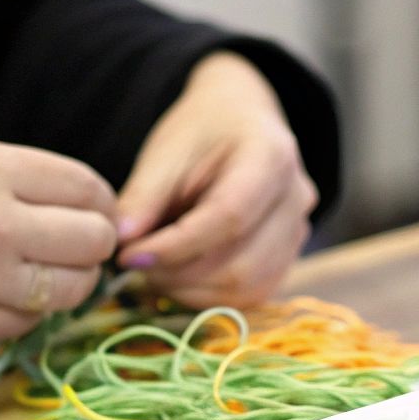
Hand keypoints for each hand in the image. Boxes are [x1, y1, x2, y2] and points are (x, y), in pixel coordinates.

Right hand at [0, 139, 116, 349]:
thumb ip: (3, 177)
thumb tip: (65, 200)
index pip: (86, 187)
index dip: (98, 205)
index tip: (89, 215)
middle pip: (94, 240)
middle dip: (90, 248)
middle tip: (70, 252)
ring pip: (71, 289)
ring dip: (65, 286)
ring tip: (38, 279)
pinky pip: (26, 324)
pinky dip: (23, 316)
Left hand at [116, 51, 318, 307]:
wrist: (239, 122)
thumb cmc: (202, 130)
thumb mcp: (166, 151)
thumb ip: (142, 196)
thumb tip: (120, 242)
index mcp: (271, 156)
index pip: (229, 218)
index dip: (176, 246)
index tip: (130, 256)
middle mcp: (295, 198)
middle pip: (242, 264)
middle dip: (180, 276)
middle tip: (136, 264)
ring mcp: (298, 231)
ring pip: (248, 288)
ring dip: (192, 292)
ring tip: (154, 270)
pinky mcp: (288, 256)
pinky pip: (252, 293)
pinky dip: (209, 297)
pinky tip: (179, 278)